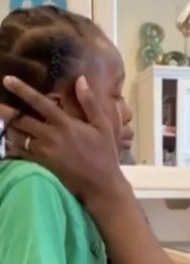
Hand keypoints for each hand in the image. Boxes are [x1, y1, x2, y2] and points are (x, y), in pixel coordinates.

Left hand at [1, 75, 125, 204]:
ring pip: (18, 137)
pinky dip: (11, 147)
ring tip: (1, 121)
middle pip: (21, 120)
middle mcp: (51, 136)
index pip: (40, 103)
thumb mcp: (103, 126)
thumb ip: (90, 102)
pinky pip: (21, 154)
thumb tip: (81, 79)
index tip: (7, 80)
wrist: (101, 185)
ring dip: (8, 128)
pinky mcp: (42, 166)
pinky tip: (7, 142)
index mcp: (65, 124)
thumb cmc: (104, 154)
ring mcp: (44, 152)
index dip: (22, 90)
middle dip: (5, 112)